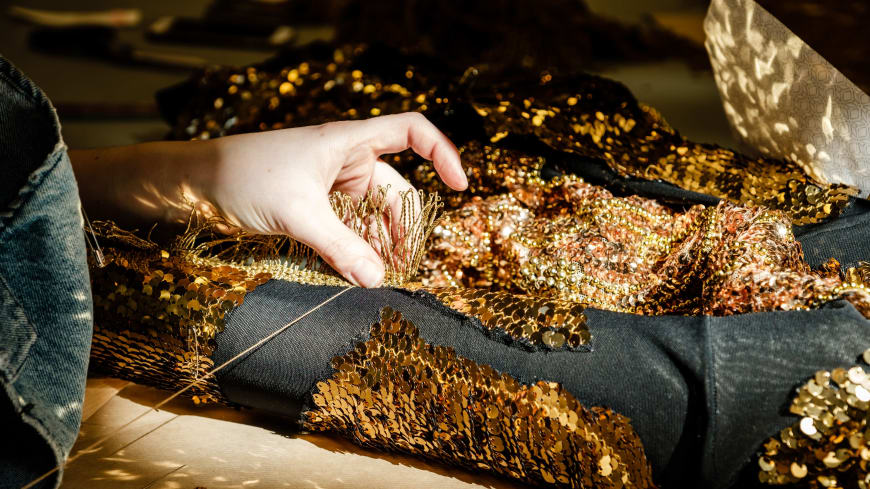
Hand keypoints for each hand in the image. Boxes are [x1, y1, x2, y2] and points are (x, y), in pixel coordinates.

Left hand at [71, 113, 465, 287]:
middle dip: (403, 228)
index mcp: (348, 142)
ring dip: (379, 246)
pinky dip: (356, 251)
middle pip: (395, 191)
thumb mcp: (297, 213)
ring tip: (382, 280)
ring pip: (372, 217)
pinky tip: (357, 274)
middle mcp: (345, 162)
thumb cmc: (242, 178)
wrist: (190, 186)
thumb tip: (380, 281)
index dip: (442, 153)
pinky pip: (349, 230)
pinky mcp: (315, 209)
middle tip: (407, 269)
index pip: (411, 131)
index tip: (460, 188)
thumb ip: (340, 247)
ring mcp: (330, 187)